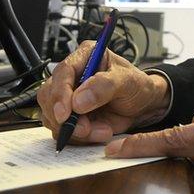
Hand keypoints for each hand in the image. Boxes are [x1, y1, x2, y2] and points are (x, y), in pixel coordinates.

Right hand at [36, 40, 169, 143]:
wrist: (145, 106)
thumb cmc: (138, 87)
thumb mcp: (128, 81)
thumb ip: (104, 86)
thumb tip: (78, 100)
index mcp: (84, 56)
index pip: (63, 72)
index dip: (60, 93)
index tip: (65, 114)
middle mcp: (72, 76)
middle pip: (49, 95)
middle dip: (65, 117)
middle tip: (85, 129)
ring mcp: (68, 97)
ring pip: (52, 115)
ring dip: (73, 129)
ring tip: (101, 130)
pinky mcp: (70, 116)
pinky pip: (62, 130)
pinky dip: (78, 137)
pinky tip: (99, 133)